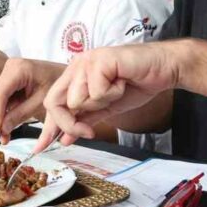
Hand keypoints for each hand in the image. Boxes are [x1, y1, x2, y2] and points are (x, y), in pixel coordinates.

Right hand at [0, 58, 65, 146]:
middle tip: (1, 138)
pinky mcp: (10, 78)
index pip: (0, 94)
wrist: (69, 76)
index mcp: (18, 68)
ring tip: (5, 136)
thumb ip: (20, 115)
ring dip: (0, 117)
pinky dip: (5, 111)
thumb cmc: (58, 84)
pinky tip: (7, 125)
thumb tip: (3, 129)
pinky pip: (2, 97)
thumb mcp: (41, 102)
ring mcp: (9, 71)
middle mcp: (10, 66)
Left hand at [42, 43, 178, 146]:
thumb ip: (85, 120)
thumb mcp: (106, 108)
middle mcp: (76, 66)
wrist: (163, 69)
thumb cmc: (137, 84)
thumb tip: (64, 139)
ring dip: (101, 102)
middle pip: (55, 102)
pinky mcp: (99, 60)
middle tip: (90, 131)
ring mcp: (86, 61)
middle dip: (71, 123)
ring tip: (117, 90)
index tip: (43, 147)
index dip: (49, 126)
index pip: (52, 103)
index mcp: (75, 76)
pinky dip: (113, 93)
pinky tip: (123, 82)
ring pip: (77, 99)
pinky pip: (96, 92)